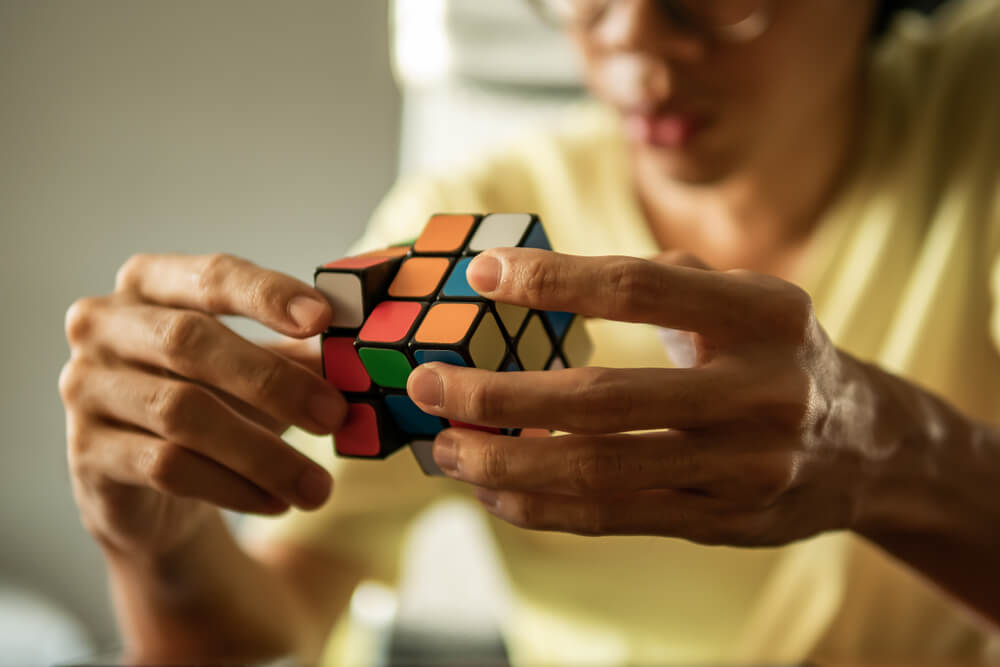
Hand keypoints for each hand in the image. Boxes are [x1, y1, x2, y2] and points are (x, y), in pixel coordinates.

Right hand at [59, 253, 345, 556]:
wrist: (152, 488)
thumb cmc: (214, 401)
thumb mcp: (261, 371)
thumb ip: (303, 355)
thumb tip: (361, 355)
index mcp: (150, 283)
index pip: (211, 276)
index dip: (267, 295)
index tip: (324, 318)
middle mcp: (105, 326)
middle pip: (190, 343)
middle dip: (273, 381)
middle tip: (334, 416)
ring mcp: (87, 388)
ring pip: (182, 414)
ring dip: (263, 453)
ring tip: (317, 486)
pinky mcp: (87, 453)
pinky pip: (167, 467)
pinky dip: (233, 486)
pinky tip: (276, 502)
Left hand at [406, 248, 888, 544]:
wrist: (864, 444)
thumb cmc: (778, 352)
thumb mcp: (745, 298)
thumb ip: (661, 279)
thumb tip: (537, 276)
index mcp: (764, 314)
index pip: (638, 290)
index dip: (552, 281)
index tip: (480, 277)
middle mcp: (761, 392)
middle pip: (603, 398)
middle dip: (499, 396)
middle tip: (428, 386)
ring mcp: (745, 467)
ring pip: (600, 471)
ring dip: (506, 462)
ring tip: (445, 448)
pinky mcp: (723, 520)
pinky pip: (615, 517)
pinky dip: (543, 506)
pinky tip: (495, 487)